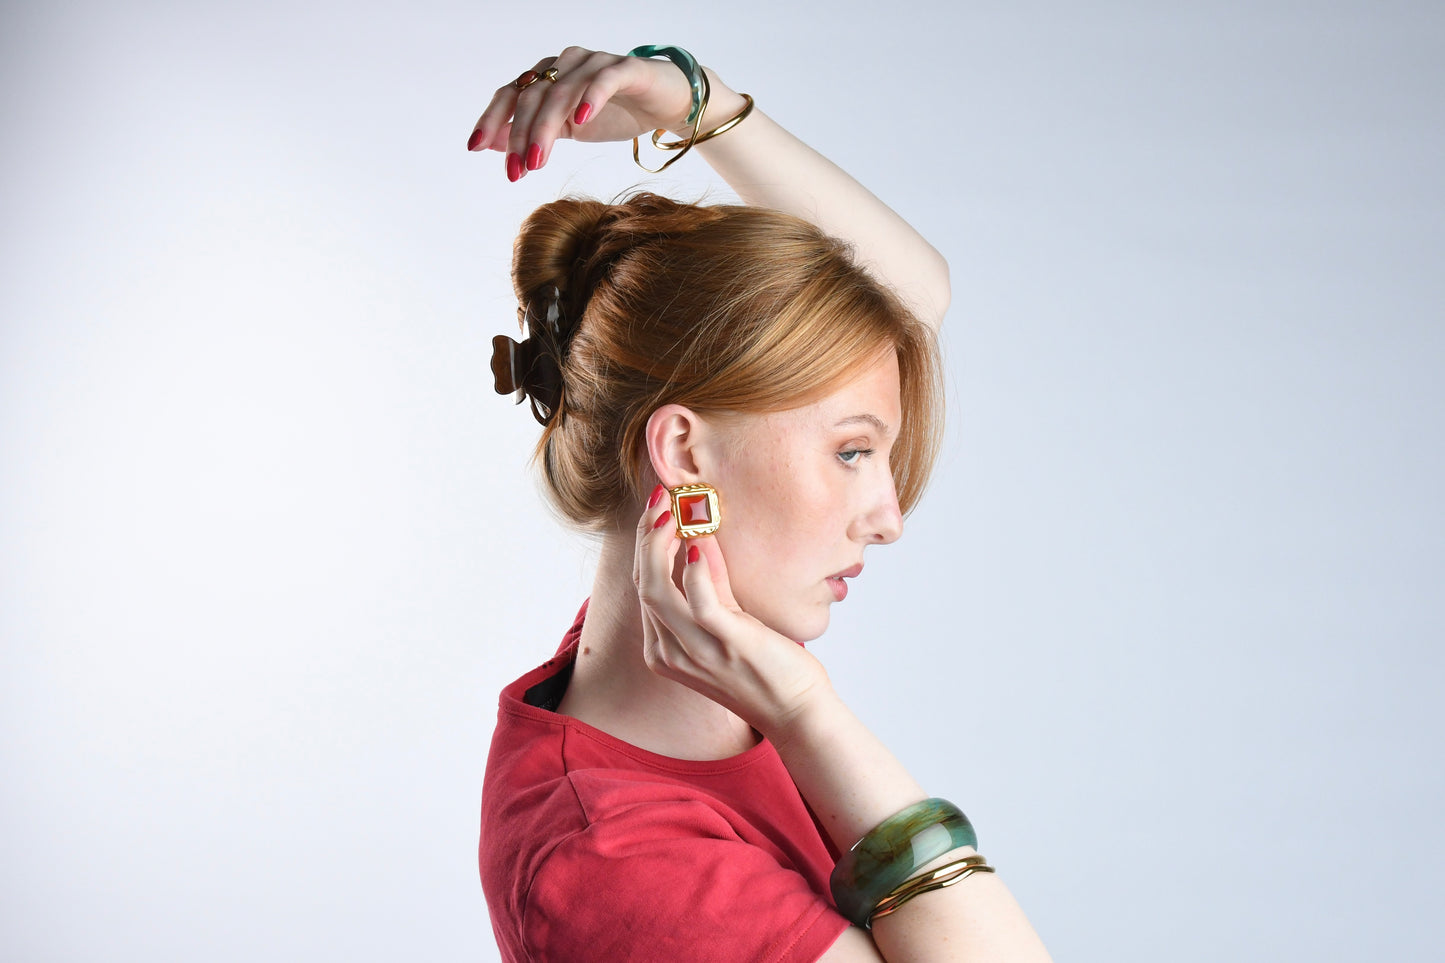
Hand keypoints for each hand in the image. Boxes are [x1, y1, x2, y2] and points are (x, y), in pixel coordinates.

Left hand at [466, 46, 694, 180]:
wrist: (666, 103)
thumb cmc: (616, 113)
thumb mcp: (567, 130)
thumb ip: (533, 132)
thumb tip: (493, 144)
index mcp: (549, 76)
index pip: (511, 94)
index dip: (491, 119)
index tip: (474, 148)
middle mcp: (567, 64)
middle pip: (533, 96)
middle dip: (520, 136)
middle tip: (516, 172)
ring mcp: (596, 63)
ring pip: (562, 91)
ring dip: (545, 127)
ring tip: (538, 161)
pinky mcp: (627, 68)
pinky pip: (604, 79)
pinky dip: (590, 96)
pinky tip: (581, 120)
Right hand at [631, 486, 832, 738]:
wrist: (795, 711)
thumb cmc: (763, 667)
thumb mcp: (727, 624)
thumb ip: (710, 589)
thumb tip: (698, 540)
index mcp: (663, 650)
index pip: (642, 587)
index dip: (645, 544)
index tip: (657, 510)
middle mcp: (671, 653)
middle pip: (643, 583)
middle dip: (647, 536)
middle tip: (660, 500)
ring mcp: (696, 652)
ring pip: (657, 590)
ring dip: (660, 545)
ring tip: (675, 511)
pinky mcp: (728, 645)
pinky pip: (700, 603)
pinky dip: (695, 570)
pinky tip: (698, 543)